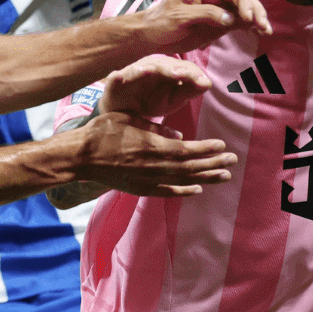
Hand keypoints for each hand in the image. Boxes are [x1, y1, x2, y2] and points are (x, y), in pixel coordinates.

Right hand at [73, 110, 235, 196]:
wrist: (80, 157)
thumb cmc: (102, 131)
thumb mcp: (129, 119)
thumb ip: (156, 128)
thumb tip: (180, 136)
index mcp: (151, 145)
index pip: (187, 150)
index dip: (207, 149)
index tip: (223, 146)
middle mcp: (153, 165)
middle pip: (190, 167)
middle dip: (214, 164)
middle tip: (232, 161)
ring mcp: (147, 179)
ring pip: (183, 181)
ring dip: (206, 178)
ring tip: (224, 176)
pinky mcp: (139, 188)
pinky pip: (166, 192)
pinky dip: (184, 192)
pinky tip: (198, 190)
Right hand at [101, 55, 213, 119]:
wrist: (122, 111)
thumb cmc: (150, 101)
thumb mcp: (173, 100)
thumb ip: (189, 91)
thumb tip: (208, 83)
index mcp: (168, 70)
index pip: (183, 68)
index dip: (194, 74)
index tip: (205, 83)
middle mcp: (152, 66)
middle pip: (167, 64)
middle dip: (177, 69)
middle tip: (186, 76)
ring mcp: (134, 71)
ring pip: (147, 66)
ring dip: (158, 68)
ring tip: (171, 74)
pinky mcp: (117, 79)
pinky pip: (122, 74)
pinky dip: (128, 73)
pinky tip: (139, 72)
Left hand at [136, 0, 270, 52]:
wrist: (151, 35)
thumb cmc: (161, 22)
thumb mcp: (180, 17)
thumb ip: (205, 14)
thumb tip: (229, 17)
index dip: (244, 3)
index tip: (248, 19)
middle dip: (255, 11)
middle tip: (263, 27)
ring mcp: (218, 10)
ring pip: (244, 10)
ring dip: (256, 19)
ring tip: (266, 31)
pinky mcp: (219, 24)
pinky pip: (239, 22)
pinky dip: (250, 26)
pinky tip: (259, 33)